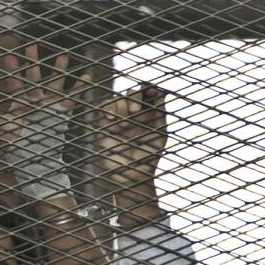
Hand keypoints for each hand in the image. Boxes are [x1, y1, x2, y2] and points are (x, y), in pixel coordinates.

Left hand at [0, 45, 85, 203]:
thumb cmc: (21, 153)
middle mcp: (35, 103)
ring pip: (54, 84)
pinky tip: (86, 75)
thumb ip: (8, 129)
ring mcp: (49, 107)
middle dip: (33, 61)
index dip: (12, 71)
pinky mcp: (61, 114)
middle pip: (33, 78)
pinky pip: (72, 99)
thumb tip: (7, 122)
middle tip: (32, 44)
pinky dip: (79, 88)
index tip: (9, 55)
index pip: (15, 85)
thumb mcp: (10, 140)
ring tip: (63, 54)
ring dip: (58, 70)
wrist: (38, 165)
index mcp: (20, 107)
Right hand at [89, 83, 167, 222]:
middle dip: (133, 98)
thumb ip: (160, 114)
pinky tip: (111, 118)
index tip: (152, 92)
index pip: (148, 93)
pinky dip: (106, 108)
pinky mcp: (105, 125)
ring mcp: (118, 118)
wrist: (132, 175)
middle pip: (131, 93)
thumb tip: (161, 93)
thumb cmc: (149, 157)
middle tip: (135, 112)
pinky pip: (102, 109)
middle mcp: (133, 113)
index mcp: (149, 112)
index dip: (149, 89)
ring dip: (120, 104)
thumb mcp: (160, 135)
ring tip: (124, 123)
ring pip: (116, 99)